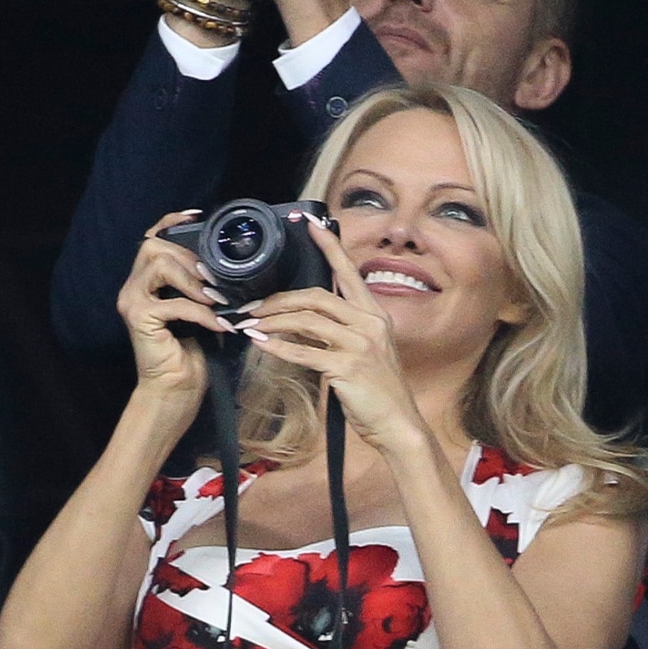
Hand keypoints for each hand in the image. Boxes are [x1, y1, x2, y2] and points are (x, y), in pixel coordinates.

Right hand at [117, 211, 235, 402]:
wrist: (176, 391)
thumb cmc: (189, 354)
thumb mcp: (200, 311)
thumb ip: (202, 286)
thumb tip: (226, 266)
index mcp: (145, 282)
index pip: (151, 238)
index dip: (171, 222)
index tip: (198, 218)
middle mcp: (132, 287)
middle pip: (154, 246)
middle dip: (190, 258)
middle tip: (216, 281)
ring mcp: (131, 301)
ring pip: (159, 264)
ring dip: (193, 281)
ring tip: (216, 300)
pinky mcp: (139, 318)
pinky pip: (174, 303)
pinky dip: (201, 313)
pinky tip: (219, 326)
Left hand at [238, 215, 426, 454]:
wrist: (398, 424)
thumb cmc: (378, 393)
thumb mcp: (363, 353)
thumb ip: (337, 333)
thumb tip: (299, 322)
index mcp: (374, 315)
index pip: (348, 272)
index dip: (329, 246)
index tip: (310, 224)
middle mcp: (370, 323)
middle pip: (316, 296)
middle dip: (279, 299)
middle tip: (252, 306)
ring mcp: (360, 344)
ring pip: (307, 321)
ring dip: (273, 321)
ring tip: (249, 324)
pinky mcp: (348, 368)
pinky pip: (305, 353)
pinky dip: (279, 348)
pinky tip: (261, 344)